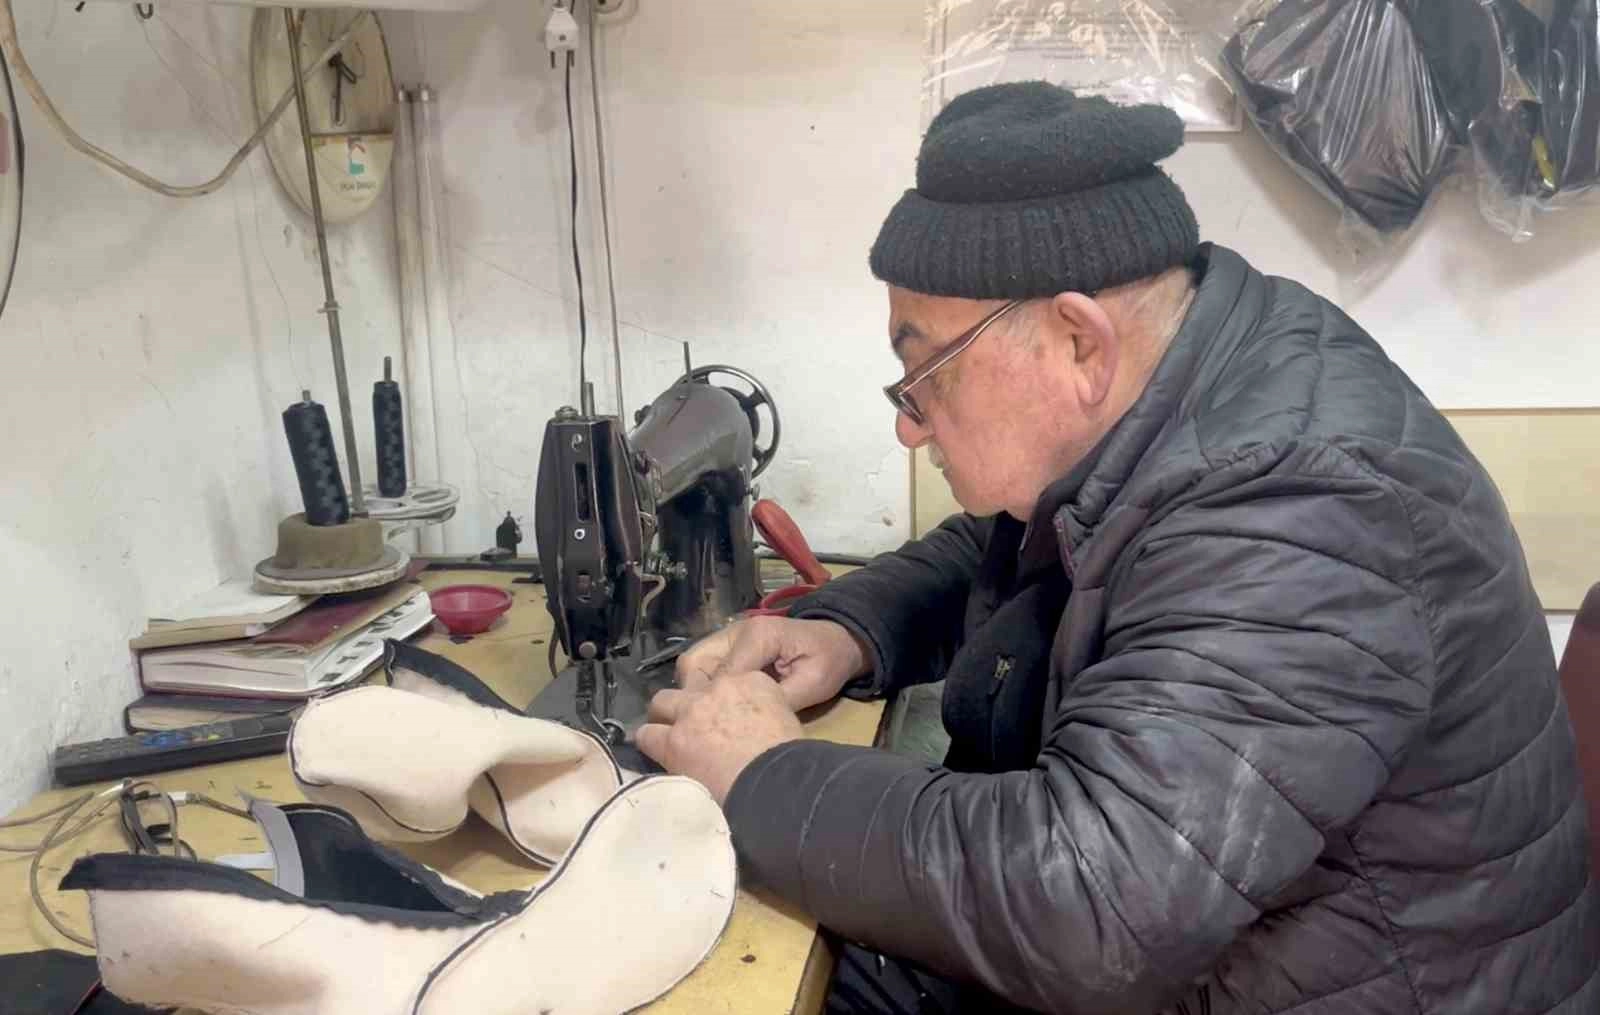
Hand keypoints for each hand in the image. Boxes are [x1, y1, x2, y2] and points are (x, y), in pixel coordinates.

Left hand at [635, 673, 802, 803]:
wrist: (774, 781)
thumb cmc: (789, 756)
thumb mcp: (786, 718)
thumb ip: (765, 711)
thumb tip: (755, 724)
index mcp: (751, 680)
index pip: (727, 680)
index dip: (722, 698)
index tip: (724, 714)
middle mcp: (717, 688)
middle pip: (691, 685)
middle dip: (689, 700)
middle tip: (692, 720)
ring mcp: (691, 712)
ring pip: (662, 702)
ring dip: (663, 716)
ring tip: (665, 732)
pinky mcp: (673, 741)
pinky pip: (647, 735)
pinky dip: (650, 742)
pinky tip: (654, 752)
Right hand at [675, 616, 870, 710]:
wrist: (836, 641)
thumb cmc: (828, 662)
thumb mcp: (812, 684)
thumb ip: (779, 700)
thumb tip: (748, 724)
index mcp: (759, 636)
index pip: (723, 674)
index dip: (719, 704)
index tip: (722, 730)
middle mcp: (736, 630)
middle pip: (694, 663)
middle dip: (696, 697)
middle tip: (709, 725)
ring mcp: (728, 635)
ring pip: (692, 663)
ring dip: (695, 691)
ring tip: (711, 717)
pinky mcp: (727, 644)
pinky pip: (703, 665)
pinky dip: (703, 686)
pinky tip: (717, 706)